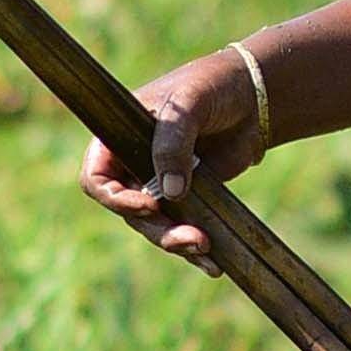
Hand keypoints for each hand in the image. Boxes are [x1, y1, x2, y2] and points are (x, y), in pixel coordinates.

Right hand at [76, 41, 279, 259]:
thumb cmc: (210, 86)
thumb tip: (170, 194)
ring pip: (156, 226)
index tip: (149, 205)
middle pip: (130, 212)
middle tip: (191, 240)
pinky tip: (215, 264)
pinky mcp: (188, 198)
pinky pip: (183, 228)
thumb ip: (173, 141)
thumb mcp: (188, 104)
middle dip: (158, 230)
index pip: (96, 180)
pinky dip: (195, 248)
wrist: (253, 96)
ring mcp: (159, 185)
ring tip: (206, 250)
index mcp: (117, 140)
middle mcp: (133, 167)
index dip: (116, 199)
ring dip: (177, 243)